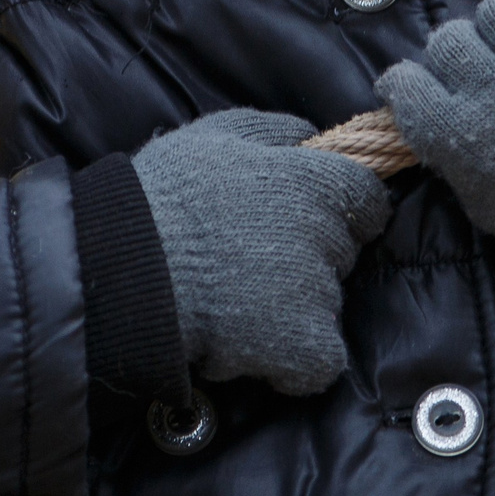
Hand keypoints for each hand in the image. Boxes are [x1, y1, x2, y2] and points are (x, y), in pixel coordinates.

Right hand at [132, 110, 390, 394]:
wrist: (128, 272)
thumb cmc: (162, 198)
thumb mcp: (214, 136)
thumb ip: (274, 132)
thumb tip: (312, 137)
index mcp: (311, 181)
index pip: (367, 197)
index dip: (342, 209)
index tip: (308, 220)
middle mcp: (325, 234)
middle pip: (344, 251)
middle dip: (310, 256)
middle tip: (253, 260)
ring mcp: (318, 292)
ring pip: (327, 304)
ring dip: (293, 307)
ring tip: (236, 303)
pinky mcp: (304, 346)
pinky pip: (320, 361)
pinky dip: (293, 363)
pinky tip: (253, 350)